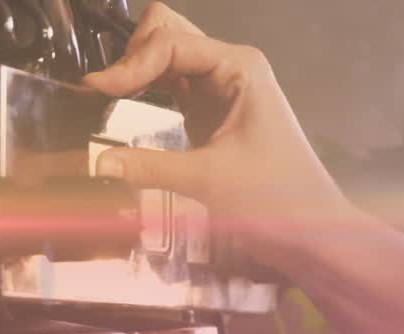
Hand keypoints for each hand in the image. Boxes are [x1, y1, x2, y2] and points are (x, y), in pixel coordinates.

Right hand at [82, 3, 355, 256]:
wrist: (310, 230)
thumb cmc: (276, 200)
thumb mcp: (208, 181)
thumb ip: (149, 167)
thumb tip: (97, 162)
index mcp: (239, 67)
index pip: (170, 44)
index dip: (129, 63)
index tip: (93, 91)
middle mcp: (229, 67)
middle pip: (167, 33)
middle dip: (132, 56)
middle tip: (104, 94)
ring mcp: (219, 88)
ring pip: (165, 55)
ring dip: (136, 71)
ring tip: (106, 100)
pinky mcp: (209, 111)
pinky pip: (169, 83)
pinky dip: (144, 89)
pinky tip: (124, 109)